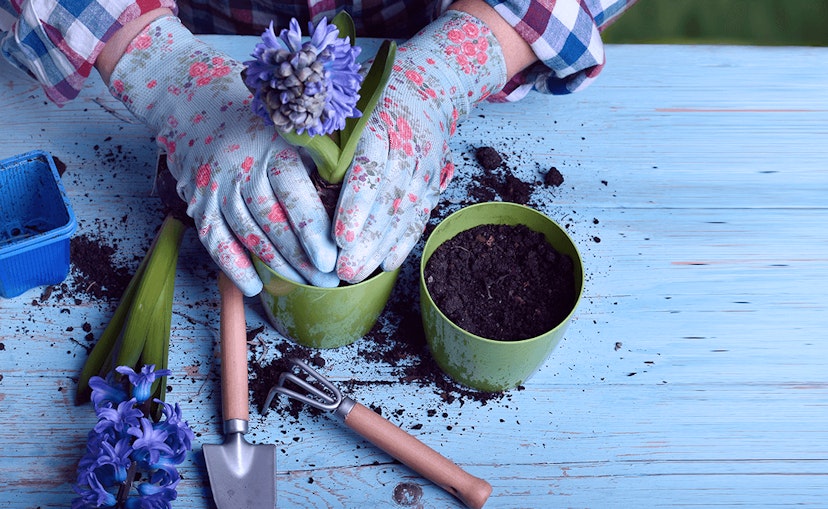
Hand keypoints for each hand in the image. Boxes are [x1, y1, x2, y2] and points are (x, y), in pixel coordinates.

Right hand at [108, 16, 337, 295]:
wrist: (190, 98)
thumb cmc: (257, 117)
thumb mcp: (291, 125)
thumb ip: (320, 156)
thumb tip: (355, 192)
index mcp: (272, 148)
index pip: (294, 195)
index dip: (313, 231)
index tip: (332, 259)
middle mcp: (242, 168)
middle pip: (272, 222)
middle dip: (301, 257)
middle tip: (327, 282)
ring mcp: (215, 186)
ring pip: (247, 234)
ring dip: (276, 266)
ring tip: (304, 285)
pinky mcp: (197, 200)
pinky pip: (214, 240)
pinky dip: (233, 266)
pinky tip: (255, 286)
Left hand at [333, 10, 506, 282]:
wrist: (427, 87)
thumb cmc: (368, 101)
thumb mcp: (345, 105)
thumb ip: (322, 133)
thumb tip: (289, 160)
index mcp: (379, 123)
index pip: (370, 167)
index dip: (357, 204)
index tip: (340, 236)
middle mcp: (407, 145)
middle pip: (389, 197)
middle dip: (367, 237)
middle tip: (343, 268)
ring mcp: (424, 166)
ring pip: (405, 210)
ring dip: (382, 246)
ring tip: (356, 273)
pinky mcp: (433, 182)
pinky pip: (420, 215)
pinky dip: (404, 241)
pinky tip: (386, 263)